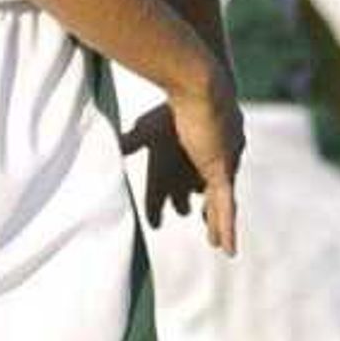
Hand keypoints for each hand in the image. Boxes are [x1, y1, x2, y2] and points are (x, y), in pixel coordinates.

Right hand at [123, 82, 241, 253]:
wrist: (199, 90)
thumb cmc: (170, 108)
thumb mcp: (145, 131)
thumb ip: (129, 143)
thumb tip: (111, 148)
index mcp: (175, 154)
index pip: (165, 183)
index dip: (158, 202)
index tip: (155, 220)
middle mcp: (196, 162)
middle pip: (190, 190)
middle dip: (186, 203)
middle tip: (180, 213)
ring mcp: (212, 168)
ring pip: (212, 202)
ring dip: (211, 221)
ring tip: (214, 240)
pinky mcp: (222, 173)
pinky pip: (225, 208)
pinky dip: (225, 229)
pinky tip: (228, 251)